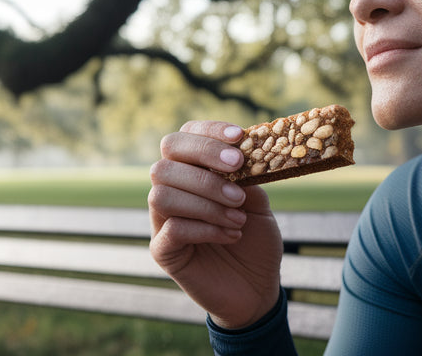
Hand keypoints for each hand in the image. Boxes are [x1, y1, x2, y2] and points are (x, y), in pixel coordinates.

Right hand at [149, 120, 283, 329]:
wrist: (256, 288)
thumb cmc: (255, 242)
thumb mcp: (259, 204)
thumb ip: (246, 180)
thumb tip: (241, 155)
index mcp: (191, 174)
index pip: (183, 138)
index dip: (207, 133)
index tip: (238, 138)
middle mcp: (171, 192)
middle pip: (165, 160)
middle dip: (204, 160)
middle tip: (237, 170)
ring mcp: (162, 222)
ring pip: (162, 194)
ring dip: (206, 199)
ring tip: (238, 215)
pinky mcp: (163, 251)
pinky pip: (171, 229)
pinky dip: (206, 227)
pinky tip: (231, 235)